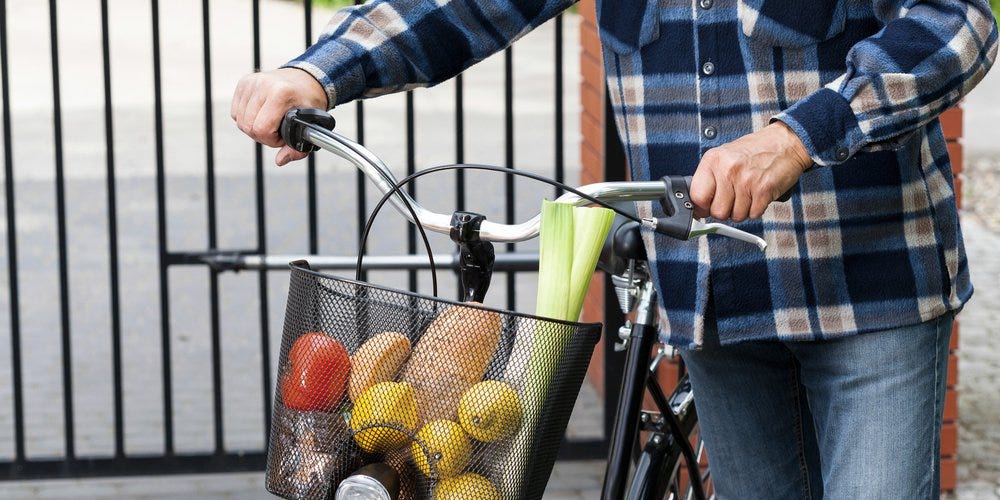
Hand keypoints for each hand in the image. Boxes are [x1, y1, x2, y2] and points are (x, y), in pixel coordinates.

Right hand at [231, 68, 327, 165]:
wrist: (304, 80)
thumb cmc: (307, 103)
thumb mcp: (309, 126)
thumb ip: (298, 148)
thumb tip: (280, 161)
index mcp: (281, 93)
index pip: (262, 129)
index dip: (271, 140)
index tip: (282, 136)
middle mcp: (263, 84)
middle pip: (248, 127)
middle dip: (262, 136)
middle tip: (276, 131)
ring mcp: (251, 82)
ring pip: (239, 121)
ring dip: (253, 128)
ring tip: (269, 122)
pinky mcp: (243, 83)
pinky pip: (235, 112)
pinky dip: (245, 119)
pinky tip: (260, 115)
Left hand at [689, 122, 811, 221]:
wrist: (785, 142)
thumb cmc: (755, 150)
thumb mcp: (725, 156)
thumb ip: (710, 178)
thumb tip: (698, 204)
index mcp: (714, 160)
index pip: (697, 196)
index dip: (702, 207)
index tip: (706, 209)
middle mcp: (728, 170)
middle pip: (717, 211)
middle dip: (725, 211)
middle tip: (732, 200)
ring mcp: (746, 181)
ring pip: (736, 216)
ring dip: (742, 210)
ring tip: (747, 194)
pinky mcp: (764, 190)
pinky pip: (753, 214)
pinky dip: (756, 209)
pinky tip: (757, 195)